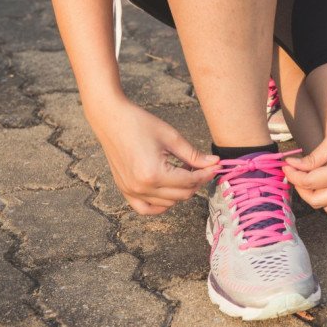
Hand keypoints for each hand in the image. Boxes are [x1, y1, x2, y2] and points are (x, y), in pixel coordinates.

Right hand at [87, 97, 220, 214]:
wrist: (111, 118)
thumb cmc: (140, 123)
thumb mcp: (172, 138)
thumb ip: (194, 155)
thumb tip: (215, 163)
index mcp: (154, 174)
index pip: (190, 181)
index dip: (206, 174)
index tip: (216, 166)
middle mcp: (141, 187)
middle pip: (182, 195)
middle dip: (196, 182)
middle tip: (202, 167)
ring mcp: (131, 191)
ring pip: (168, 203)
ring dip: (181, 191)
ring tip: (183, 171)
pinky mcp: (125, 190)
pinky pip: (146, 208)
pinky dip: (161, 204)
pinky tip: (169, 191)